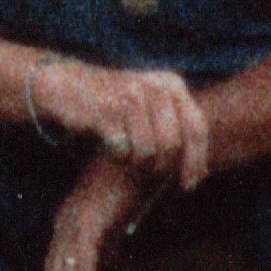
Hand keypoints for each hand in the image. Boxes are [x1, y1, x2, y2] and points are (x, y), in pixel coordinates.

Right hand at [34, 58, 210, 189]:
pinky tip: (110, 146)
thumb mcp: (152, 108)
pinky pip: (123, 151)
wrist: (69, 86)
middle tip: (151, 173)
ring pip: (149, 151)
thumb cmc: (116, 106)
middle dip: (163, 166)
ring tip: (128, 155)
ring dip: (138, 163)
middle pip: (173, 144)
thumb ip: (178, 132)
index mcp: (172, 84)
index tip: (189, 186)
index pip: (196, 128)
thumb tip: (202, 173)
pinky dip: (118, 157)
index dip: (196, 160)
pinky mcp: (106, 111)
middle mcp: (155, 87)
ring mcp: (130, 97)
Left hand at [42, 152, 163, 270]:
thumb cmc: (136, 179)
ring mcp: (74, 221)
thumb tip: (108, 262)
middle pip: (57, 270)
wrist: (147, 151)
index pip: (57, 261)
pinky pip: (83, 266)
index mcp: (70, 218)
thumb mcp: (120, 216)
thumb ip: (111, 239)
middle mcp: (66, 219)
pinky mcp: (88, 222)